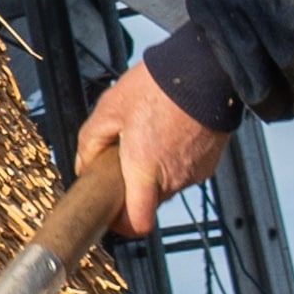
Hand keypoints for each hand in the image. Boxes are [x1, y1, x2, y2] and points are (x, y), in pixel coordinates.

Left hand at [71, 60, 228, 241]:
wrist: (204, 69)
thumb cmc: (160, 86)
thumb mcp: (109, 108)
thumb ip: (90, 142)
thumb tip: (84, 165)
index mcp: (145, 169)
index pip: (138, 223)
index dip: (122, 224)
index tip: (112, 212)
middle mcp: (173, 177)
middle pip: (149, 202)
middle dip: (134, 187)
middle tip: (125, 158)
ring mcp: (194, 171)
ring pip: (167, 186)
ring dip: (155, 171)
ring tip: (149, 137)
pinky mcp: (209, 162)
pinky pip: (185, 171)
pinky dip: (174, 160)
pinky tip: (168, 133)